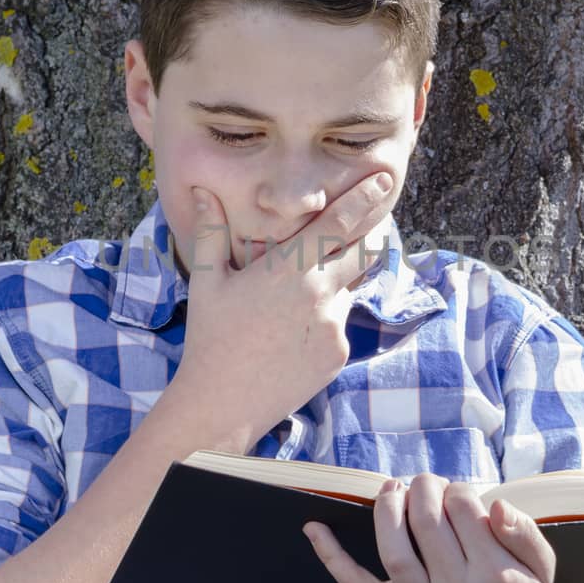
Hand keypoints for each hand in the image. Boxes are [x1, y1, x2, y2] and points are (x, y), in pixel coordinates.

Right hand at [166, 171, 395, 452]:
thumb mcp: (207, 282)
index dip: (365, 197)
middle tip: (371, 222)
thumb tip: (200, 191)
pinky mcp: (338, 353)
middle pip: (365, 252)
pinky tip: (294, 333)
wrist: (223, 404)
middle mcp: (319, 294)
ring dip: (336, 283)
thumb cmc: (210, 338)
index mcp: (288, 269)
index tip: (383, 178)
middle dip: (371, 234)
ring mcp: (333, 326)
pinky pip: (340, 324)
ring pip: (349, 290)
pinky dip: (325, 319)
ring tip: (301, 297)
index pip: (340, 223)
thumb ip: (210, 231)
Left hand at [302, 474, 555, 582]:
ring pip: (394, 547)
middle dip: (424, 489)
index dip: (458, 490)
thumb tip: (496, 504)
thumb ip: (526, 532)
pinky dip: (331, 556)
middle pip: (429, 521)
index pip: (466, 509)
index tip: (459, 495)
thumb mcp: (542, 570)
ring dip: (388, 507)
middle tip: (426, 485)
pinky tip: (313, 527)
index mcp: (495, 577)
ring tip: (395, 489)